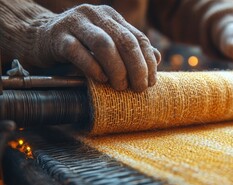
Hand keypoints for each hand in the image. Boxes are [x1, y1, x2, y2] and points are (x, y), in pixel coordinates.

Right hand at [31, 4, 160, 91]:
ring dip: (117, 69)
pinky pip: (78, 52)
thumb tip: (158, 58)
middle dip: (137, 68)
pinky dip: (93, 68)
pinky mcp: (58, 36)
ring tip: (120, 86)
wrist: (41, 37)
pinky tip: (101, 80)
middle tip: (138, 88)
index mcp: (112, 17)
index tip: (151, 82)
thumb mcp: (109, 45)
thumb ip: (131, 50)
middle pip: (125, 41)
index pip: (139, 38)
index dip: (148, 62)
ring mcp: (76, 23)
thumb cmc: (81, 44)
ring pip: (104, 44)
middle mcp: (97, 15)